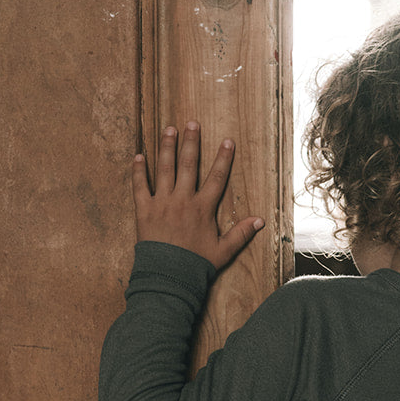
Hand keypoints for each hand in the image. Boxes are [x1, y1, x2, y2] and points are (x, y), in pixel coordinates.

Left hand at [132, 122, 264, 270]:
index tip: (227, 141)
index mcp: (203, 209)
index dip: (223, 158)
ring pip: (164, 169)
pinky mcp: (144, 210)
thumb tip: (261, 221)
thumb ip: (242, 233)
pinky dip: (138, 171)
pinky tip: (138, 156)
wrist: (169, 277)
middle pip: (188, 165)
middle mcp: (183, 201)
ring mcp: (162, 203)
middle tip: (192, 123)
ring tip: (168, 129)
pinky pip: (139, 186)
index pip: (216, 178)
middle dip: (191, 142)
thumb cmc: (196, 265)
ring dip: (166, 148)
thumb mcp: (224, 250)